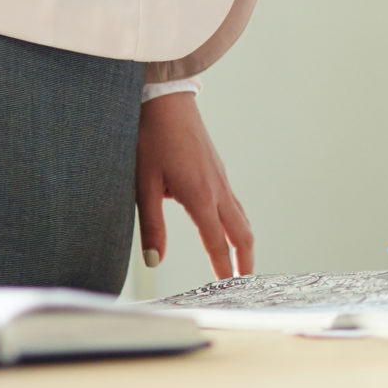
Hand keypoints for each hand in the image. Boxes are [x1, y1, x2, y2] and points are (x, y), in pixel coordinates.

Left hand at [136, 92, 253, 279]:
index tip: (225, 288)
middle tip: (244, 282)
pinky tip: (227, 228)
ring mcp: (221, 178)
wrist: (164, 99)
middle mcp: (217, 189)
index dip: (222, 268)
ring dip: (243, 242)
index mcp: (200, 196)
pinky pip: (234, 204)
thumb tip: (153, 261)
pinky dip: (237, 224)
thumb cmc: (150, 138)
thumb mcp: (143, 184)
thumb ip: (151, 225)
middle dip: (245, 260)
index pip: (215, 242)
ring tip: (240, 261)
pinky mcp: (217, 170)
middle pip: (241, 233)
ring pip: (241, 218)